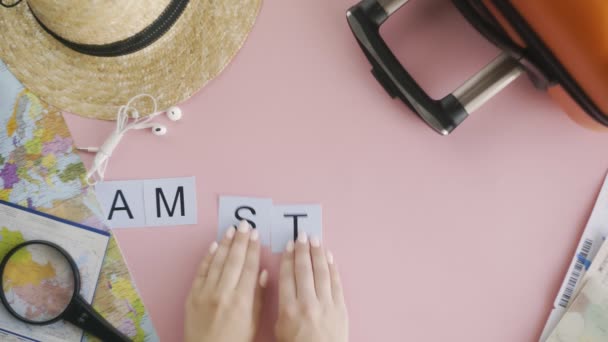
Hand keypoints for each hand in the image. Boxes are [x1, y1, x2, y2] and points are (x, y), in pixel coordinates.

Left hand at [184, 221, 266, 341]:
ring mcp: (206, 293)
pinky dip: (208, 258)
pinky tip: (214, 246)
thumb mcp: (253, 323)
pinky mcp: (193, 296)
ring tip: (231, 230)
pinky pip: (201, 271)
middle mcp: (223, 293)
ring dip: (225, 244)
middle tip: (245, 224)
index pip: (249, 267)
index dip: (253, 248)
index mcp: (242, 300)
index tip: (256, 235)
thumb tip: (261, 273)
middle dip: (240, 240)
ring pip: (217, 262)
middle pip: (234, 260)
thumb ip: (258, 297)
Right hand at [275, 232, 348, 341]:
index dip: (288, 258)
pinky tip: (329, 257)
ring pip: (321, 272)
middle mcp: (308, 303)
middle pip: (304, 270)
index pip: (288, 276)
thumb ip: (281, 304)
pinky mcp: (341, 308)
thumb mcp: (280, 328)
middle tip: (301, 235)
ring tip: (315, 240)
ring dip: (318, 253)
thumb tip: (283, 282)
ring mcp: (326, 304)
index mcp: (289, 309)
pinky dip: (332, 268)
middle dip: (303, 250)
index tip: (289, 245)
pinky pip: (336, 283)